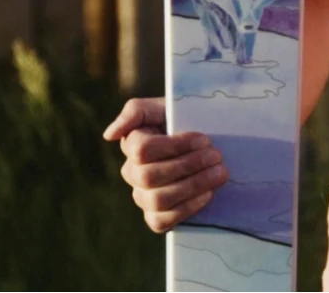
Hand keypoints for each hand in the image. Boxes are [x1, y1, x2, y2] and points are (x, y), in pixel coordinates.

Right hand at [102, 97, 227, 232]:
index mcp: (133, 144)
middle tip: (216, 157)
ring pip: (158, 200)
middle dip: (188, 165)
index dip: (176, 146)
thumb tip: (108, 135)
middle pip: (151, 176)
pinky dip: (186, 209)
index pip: (143, 151)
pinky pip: (161, 222)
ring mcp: (142, 196)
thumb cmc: (183, 120)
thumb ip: (135, 111)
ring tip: (219, 174)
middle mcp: (132, 173)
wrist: (204, 143)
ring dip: (192, 186)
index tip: (204, 139)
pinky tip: (207, 194)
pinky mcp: (155, 216)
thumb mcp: (164, 106)